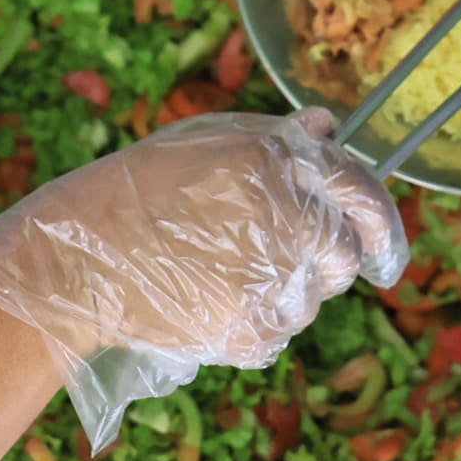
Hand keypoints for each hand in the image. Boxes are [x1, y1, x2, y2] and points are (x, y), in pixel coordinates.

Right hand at [0, 110, 410, 443]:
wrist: (77, 262)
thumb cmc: (136, 192)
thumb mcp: (202, 143)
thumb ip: (274, 137)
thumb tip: (329, 126)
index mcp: (273, 162)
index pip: (358, 189)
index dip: (378, 214)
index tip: (382, 238)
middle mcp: (283, 220)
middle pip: (346, 255)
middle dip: (326, 258)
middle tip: (277, 254)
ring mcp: (271, 282)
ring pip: (313, 299)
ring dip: (286, 289)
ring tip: (223, 273)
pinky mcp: (253, 334)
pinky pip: (280, 331)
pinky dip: (256, 321)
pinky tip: (210, 299)